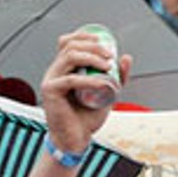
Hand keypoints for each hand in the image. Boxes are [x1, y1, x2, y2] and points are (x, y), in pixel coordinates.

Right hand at [39, 29, 130, 157]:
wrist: (76, 140)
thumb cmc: (87, 118)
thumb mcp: (107, 93)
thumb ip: (116, 77)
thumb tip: (126, 57)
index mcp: (64, 68)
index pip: (68, 42)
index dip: (85, 36)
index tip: (104, 41)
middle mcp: (55, 71)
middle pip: (70, 45)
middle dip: (93, 46)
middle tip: (110, 55)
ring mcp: (51, 80)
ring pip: (69, 57)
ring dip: (91, 57)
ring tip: (108, 66)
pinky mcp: (50, 91)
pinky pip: (70, 79)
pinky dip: (89, 79)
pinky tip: (102, 83)